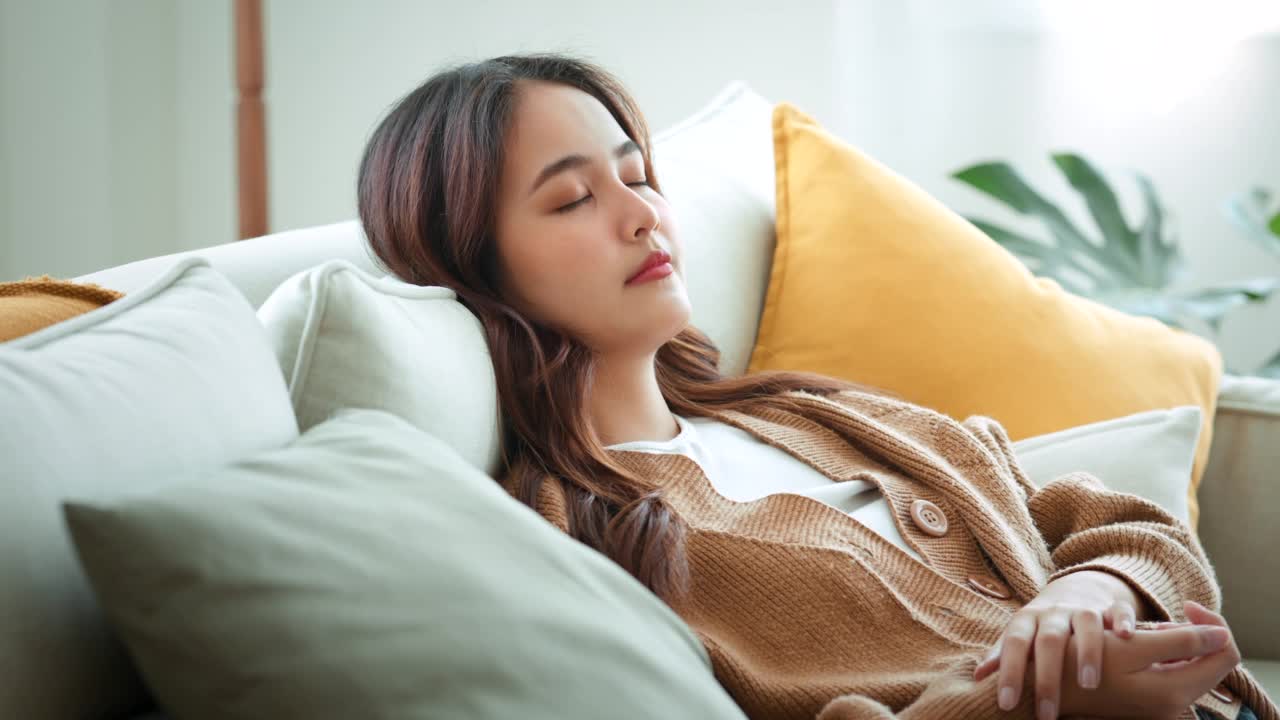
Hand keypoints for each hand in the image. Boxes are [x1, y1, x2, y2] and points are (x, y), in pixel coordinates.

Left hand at [973, 571, 1145, 718]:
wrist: (1074, 589)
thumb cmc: (1041, 625)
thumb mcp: (1020, 635)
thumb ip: (1002, 655)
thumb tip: (978, 676)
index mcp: (1027, 620)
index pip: (1015, 645)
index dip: (1010, 673)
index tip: (1006, 704)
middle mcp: (1054, 613)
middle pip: (1049, 640)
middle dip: (1048, 677)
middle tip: (1047, 711)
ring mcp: (1083, 608)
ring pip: (1086, 624)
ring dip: (1087, 652)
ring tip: (1088, 684)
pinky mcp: (1110, 606)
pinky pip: (1118, 609)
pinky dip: (1122, 620)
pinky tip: (1125, 636)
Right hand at [1056, 601, 1241, 718]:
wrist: (1041, 687)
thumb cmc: (1082, 661)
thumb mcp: (1131, 646)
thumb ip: (1180, 641)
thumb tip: (1223, 634)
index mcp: (1174, 691)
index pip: (1225, 654)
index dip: (1213, 625)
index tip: (1187, 606)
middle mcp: (1172, 704)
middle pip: (1211, 661)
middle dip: (1192, 634)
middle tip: (1156, 622)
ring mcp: (1158, 704)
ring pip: (1189, 666)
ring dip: (1173, 643)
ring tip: (1143, 631)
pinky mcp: (1144, 700)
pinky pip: (1169, 672)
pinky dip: (1159, 654)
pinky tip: (1134, 643)